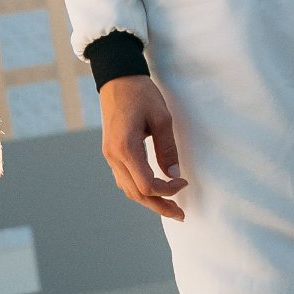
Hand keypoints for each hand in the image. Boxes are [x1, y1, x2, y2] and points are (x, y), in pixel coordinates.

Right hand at [98, 72, 187, 219]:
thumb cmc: (140, 94)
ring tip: (170, 208)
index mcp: (126, 148)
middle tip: (181, 214)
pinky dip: (139, 190)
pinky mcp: (111, 153)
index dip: (167, 190)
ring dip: (149, 201)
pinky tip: (153, 191)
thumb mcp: (161, 118)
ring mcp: (110, 156)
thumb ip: (168, 149)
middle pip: (136, 194)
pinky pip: (124, 180)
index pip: (146, 185)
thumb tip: (174, 175)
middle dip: (159, 206)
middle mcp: (114, 156)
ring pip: (128, 190)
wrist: (117, 78)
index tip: (184, 182)